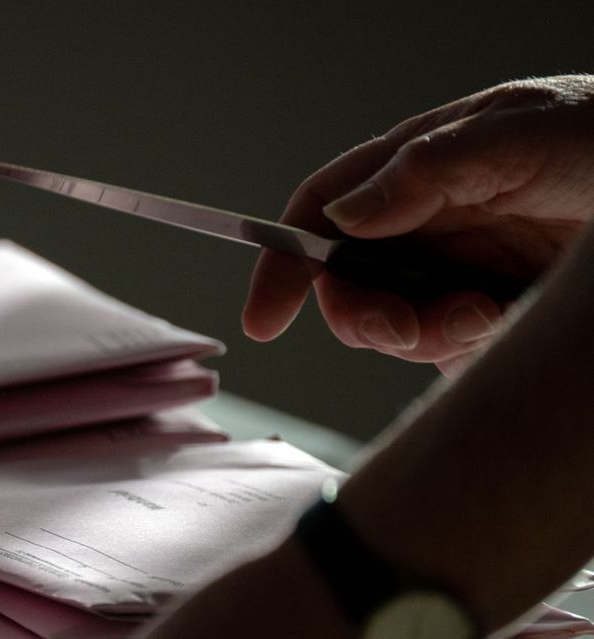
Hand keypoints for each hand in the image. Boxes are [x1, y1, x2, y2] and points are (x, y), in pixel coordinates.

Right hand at [244, 75, 593, 373]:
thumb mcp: (523, 133)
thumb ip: (429, 167)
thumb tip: (345, 213)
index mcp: (417, 169)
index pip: (322, 212)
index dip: (282, 265)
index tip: (266, 319)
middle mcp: (428, 223)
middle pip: (348, 286)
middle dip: (366, 317)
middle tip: (409, 328)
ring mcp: (458, 271)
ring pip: (396, 327)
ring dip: (426, 335)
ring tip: (484, 316)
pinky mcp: (491, 316)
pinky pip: (448, 353)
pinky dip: (464, 350)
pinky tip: (502, 324)